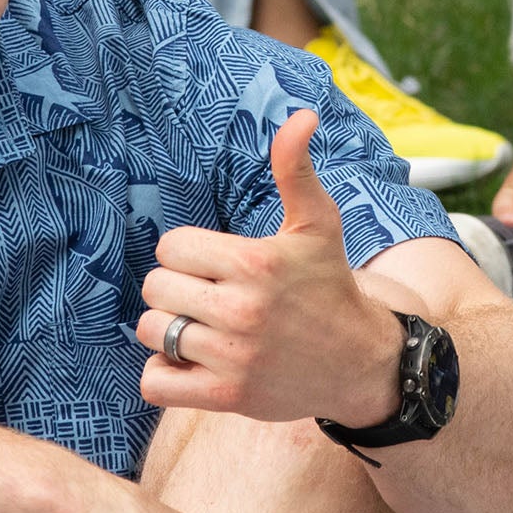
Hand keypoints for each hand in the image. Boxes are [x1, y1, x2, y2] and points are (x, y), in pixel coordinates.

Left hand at [137, 109, 404, 426]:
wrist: (360, 361)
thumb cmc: (330, 285)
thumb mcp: (318, 224)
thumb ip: (296, 170)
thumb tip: (301, 116)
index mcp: (254, 262)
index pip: (171, 247)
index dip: (186, 253)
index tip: (213, 265)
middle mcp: (241, 310)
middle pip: (156, 288)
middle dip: (176, 289)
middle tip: (205, 297)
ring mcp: (232, 356)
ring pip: (152, 332)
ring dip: (168, 331)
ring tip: (199, 329)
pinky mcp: (226, 396)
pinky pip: (155, 381)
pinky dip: (163, 374)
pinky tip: (191, 363)